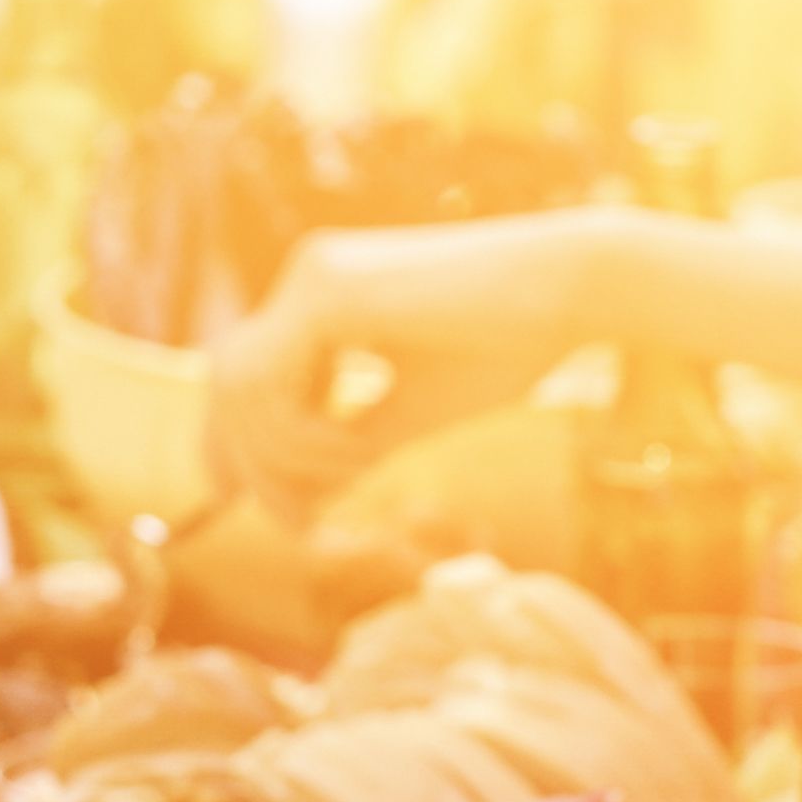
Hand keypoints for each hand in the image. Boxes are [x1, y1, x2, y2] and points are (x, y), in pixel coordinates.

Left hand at [204, 213, 603, 522]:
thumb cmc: (510, 348)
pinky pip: (274, 385)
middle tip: (304, 525)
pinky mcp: (330, 290)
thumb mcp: (411, 413)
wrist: (574, 289)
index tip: (280, 514)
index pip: (243, 380)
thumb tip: (294, 498)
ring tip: (358, 475)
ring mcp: (312, 276)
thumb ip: (348, 446)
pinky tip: (361, 453)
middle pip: (227, 388)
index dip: (237, 453)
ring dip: (289, 459)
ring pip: (242, 392)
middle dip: (252, 470)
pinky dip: (307, 437)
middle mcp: (306, 277)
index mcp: (322, 298)